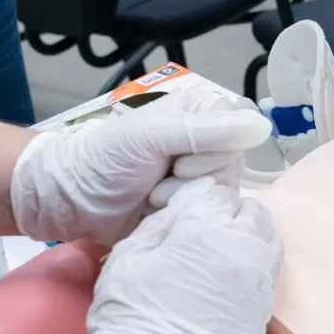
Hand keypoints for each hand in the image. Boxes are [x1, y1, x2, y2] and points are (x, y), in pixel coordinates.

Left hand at [11, 87, 271, 244]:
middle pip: (233, 165)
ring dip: (185, 201)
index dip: (213, 151)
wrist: (71, 199)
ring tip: (153, 198)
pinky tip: (159, 215)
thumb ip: (205, 131)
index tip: (178, 158)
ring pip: (224, 193)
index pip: (240, 132)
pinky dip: (183, 218)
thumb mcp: (152, 136)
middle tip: (161, 177)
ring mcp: (202, 178)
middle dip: (195, 179)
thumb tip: (263, 126)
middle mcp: (209, 144)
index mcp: (202, 115)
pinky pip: (210, 217)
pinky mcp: (194, 207)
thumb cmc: (106, 159)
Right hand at [68, 178, 282, 333]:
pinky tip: (238, 271)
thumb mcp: (130, 253)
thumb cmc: (131, 310)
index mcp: (205, 227)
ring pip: (269, 234)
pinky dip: (260, 258)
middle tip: (210, 229)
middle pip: (252, 210)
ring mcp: (259, 274)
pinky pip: (272, 265)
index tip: (192, 212)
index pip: (220, 194)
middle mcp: (241, 244)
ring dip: (252, 233)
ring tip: (228, 247)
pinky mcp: (266, 301)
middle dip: (233, 213)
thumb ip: (163, 221)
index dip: (204, 201)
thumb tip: (187, 205)